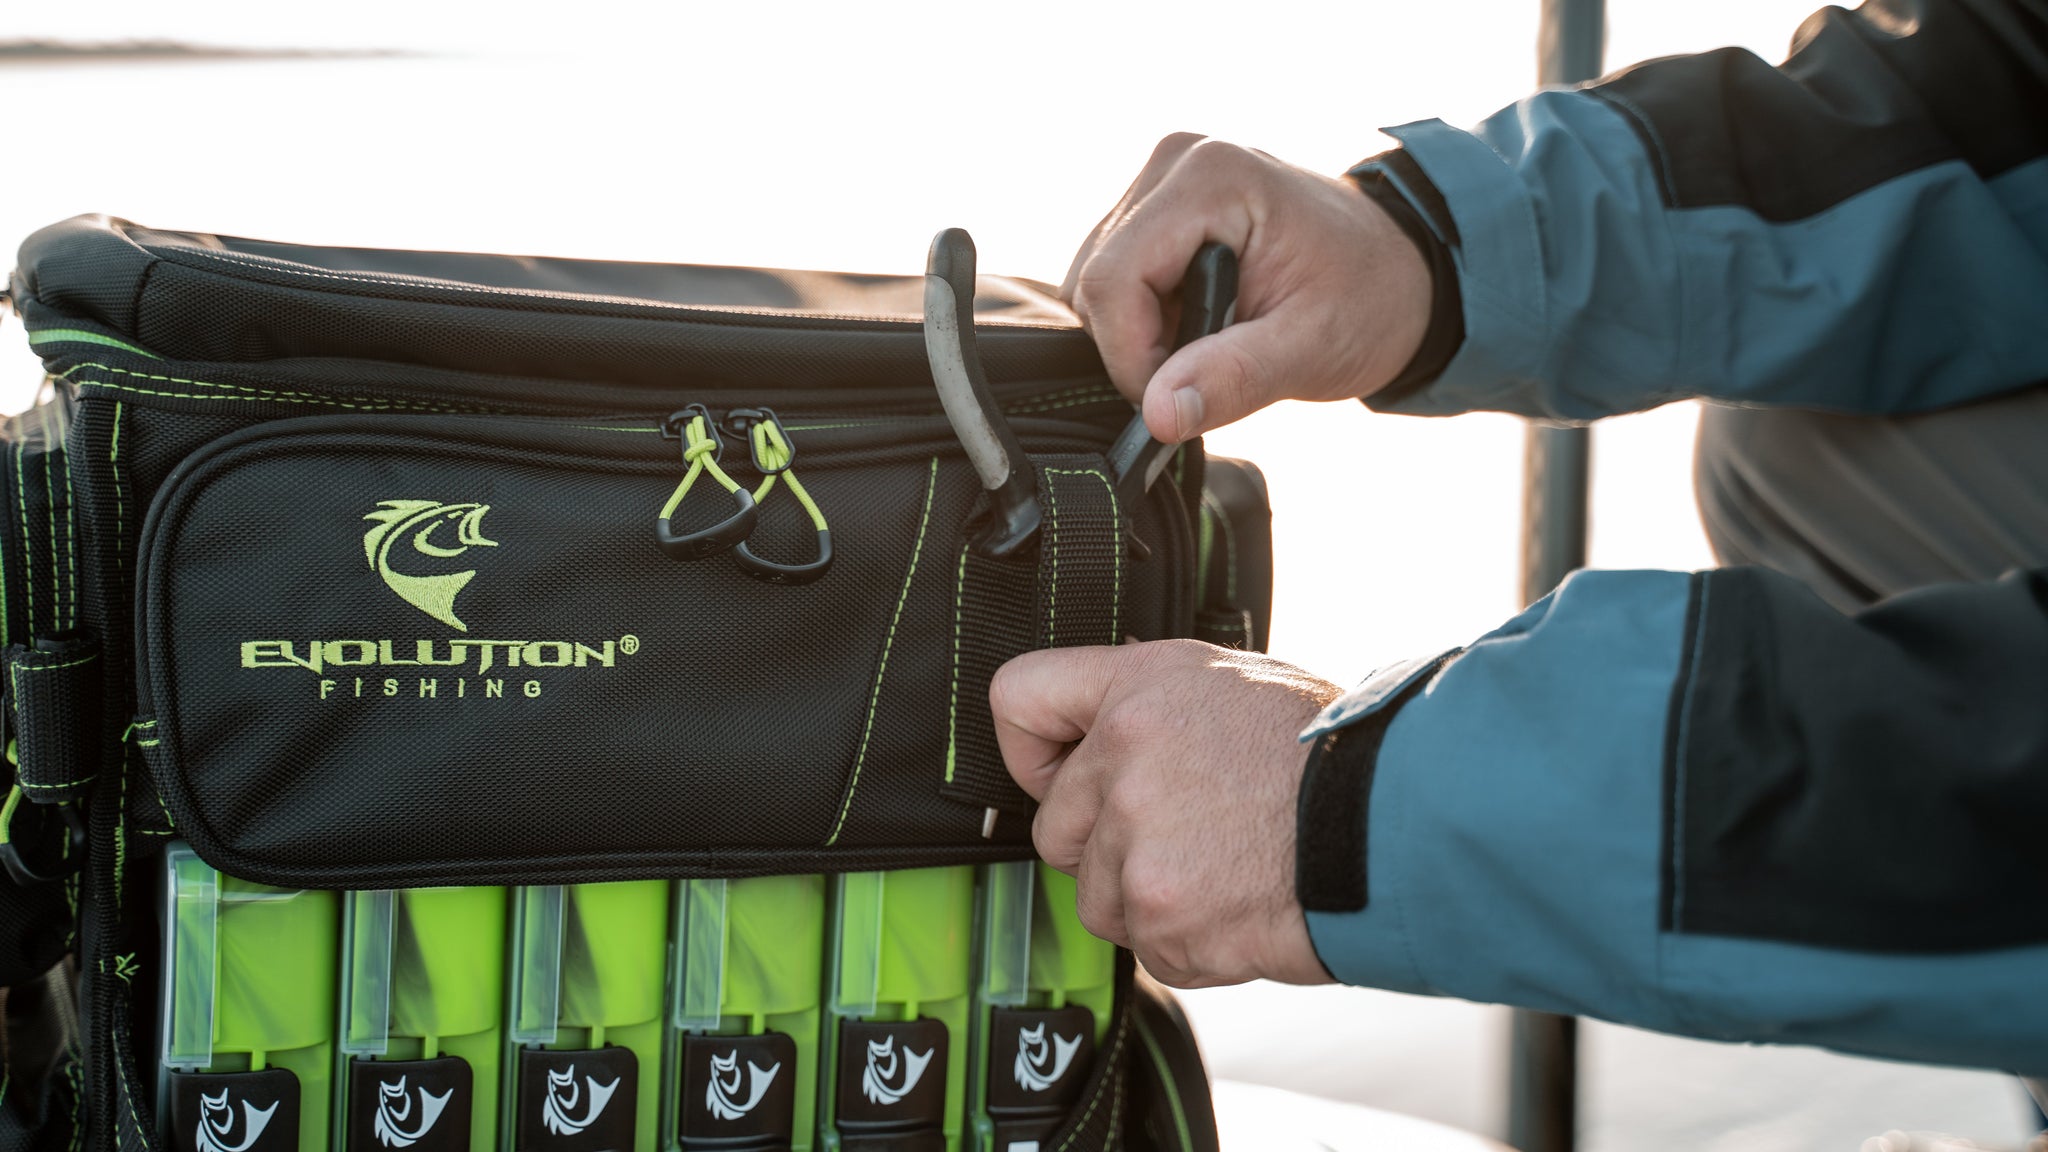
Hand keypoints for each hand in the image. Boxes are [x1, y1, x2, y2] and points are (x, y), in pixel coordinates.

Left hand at [990, 639, 1339, 987]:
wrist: (1399, 824)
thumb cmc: (1336, 755)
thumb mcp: (1239, 681)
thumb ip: (1159, 701)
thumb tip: (1111, 715)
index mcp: (1140, 687)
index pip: (1019, 697)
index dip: (1029, 748)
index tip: (1055, 772)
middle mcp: (1126, 755)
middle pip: (1054, 827)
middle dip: (1105, 846)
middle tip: (1185, 837)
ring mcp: (1138, 839)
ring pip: (1096, 899)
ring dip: (1149, 902)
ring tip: (1225, 869)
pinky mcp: (1161, 914)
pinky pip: (1149, 948)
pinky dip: (1191, 944)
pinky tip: (1242, 904)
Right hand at [1063, 134, 1433, 442]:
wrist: (1398, 272)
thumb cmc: (1368, 300)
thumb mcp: (1311, 348)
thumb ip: (1232, 379)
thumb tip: (1156, 415)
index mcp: (1210, 178)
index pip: (1112, 280)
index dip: (1130, 355)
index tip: (1175, 398)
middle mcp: (1174, 163)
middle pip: (1096, 282)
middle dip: (1137, 348)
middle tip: (1206, 373)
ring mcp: (1160, 181)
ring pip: (1095, 286)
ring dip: (1141, 337)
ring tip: (1214, 344)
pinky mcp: (1153, 209)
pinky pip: (1113, 281)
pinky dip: (1145, 322)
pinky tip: (1199, 325)